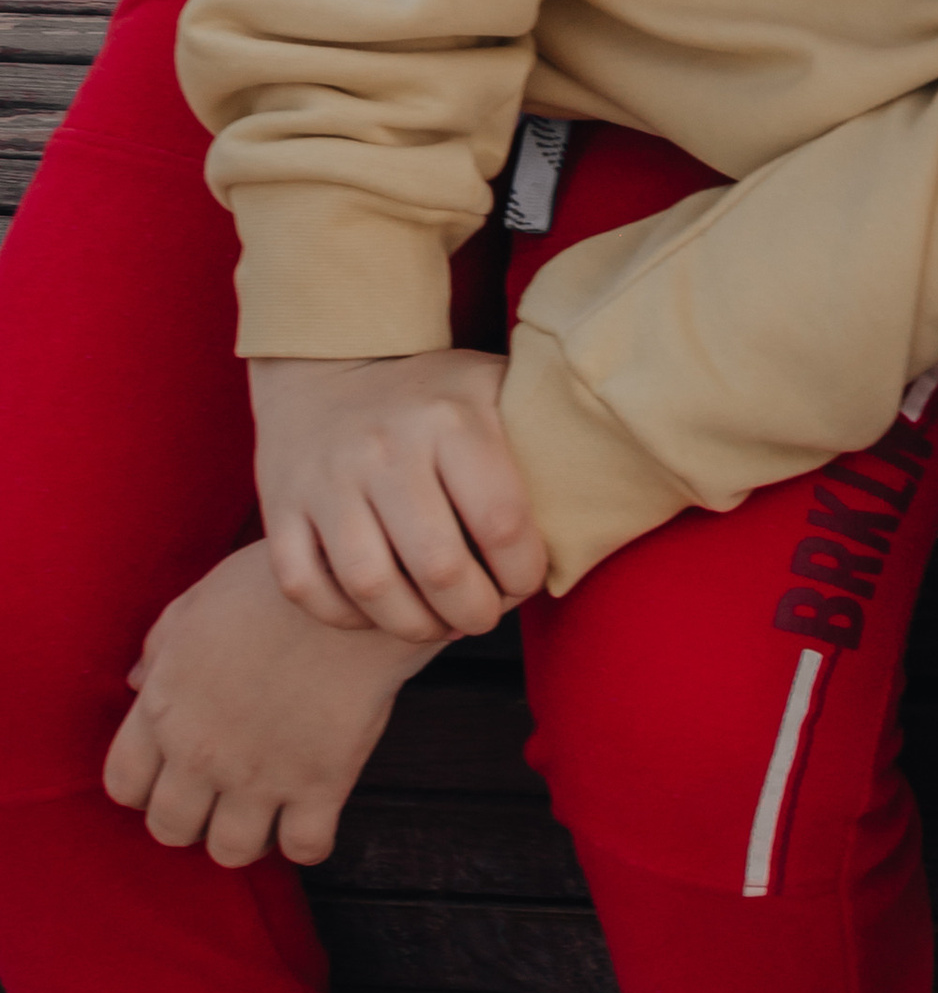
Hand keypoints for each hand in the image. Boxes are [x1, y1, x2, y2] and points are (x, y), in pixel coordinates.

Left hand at [103, 544, 434, 868]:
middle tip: (219, 795)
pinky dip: (308, 840)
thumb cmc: (273, 583)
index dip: (144, 786)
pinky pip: (305, 848)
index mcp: (165, 707)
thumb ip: (161, 646)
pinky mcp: (321, 781)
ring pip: (229, 851)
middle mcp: (202, 752)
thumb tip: (137, 681)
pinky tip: (314, 812)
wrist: (354, 583)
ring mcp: (261, 774)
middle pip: (169, 829)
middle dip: (190, 818)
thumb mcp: (198, 600)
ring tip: (265, 810)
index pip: (122, 784)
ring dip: (244, 836)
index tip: (172, 771)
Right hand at [253, 350, 546, 640]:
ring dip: (414, 625)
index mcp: (450, 418)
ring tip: (439, 623)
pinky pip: (306, 588)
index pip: (503, 522)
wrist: (326, 367)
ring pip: (370, 587)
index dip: (524, 574)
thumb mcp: (492, 387)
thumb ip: (540, 431)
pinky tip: (378, 612)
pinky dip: (345, 617)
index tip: (526, 582)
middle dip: (476, 611)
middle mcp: (384, 448)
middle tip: (486, 614)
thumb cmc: (433, 395)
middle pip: (439, 567)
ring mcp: (325, 479)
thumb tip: (602, 486)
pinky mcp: (280, 507)